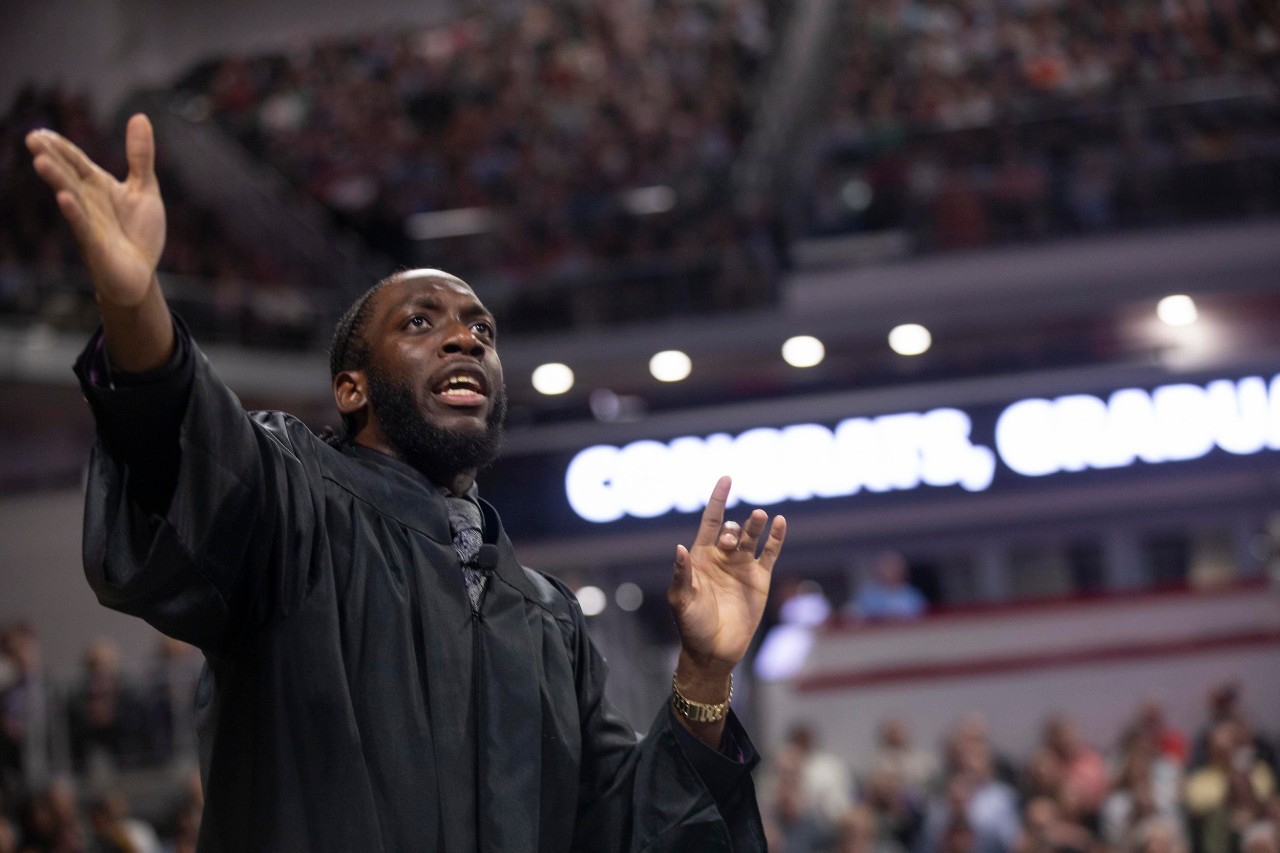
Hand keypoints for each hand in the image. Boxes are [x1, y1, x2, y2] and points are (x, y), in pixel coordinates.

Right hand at [26, 113, 165, 307]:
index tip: (42, 132)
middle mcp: (88, 202)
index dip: (62, 147)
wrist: (140, 274)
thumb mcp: (144, 188)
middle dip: (52, 159)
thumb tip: (140, 117)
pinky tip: (64, 199)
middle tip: (33, 139)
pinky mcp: (95, 245)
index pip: (76, 162)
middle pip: (68, 176)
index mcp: (98, 186)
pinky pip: (82, 227)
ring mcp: (89, 223)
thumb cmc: (138, 232)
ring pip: (71, 198)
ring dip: (57, 181)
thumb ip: (140, 156)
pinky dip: (74, 213)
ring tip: (41, 162)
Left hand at [668, 475, 785, 674]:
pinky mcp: (759, 579)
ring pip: (752, 537)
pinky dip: (776, 537)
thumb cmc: (691, 625)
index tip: (727, 479)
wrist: (714, 650)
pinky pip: (769, 553)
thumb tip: (680, 548)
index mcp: (701, 557)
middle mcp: (722, 556)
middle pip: (731, 529)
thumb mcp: (680, 600)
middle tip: (731, 540)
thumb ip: (682, 575)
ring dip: (756, 525)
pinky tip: (780, 522)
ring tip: (760, 515)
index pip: (710, 521)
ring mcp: (742, 566)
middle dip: (733, 528)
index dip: (718, 500)